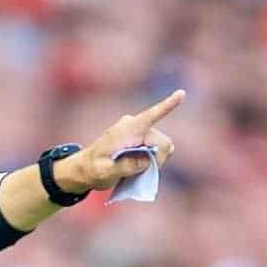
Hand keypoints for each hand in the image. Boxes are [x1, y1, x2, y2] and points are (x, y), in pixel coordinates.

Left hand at [60, 89, 183, 192]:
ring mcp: (140, 131)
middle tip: (137, 170)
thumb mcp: (105, 172)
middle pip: (162, 142)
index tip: (181, 93)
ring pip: (162, 147)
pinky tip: (138, 165)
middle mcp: (136, 126)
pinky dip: (152, 159)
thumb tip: (147, 160)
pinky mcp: (142, 138)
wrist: (85, 168)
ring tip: (132, 167)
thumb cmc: (93, 169)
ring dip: (154, 160)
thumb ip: (125, 166)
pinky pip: (158, 149)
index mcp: (127, 129)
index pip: (150, 116)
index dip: (167, 106)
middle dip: (156, 158)